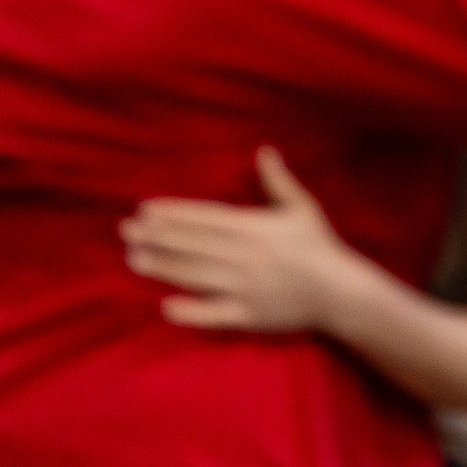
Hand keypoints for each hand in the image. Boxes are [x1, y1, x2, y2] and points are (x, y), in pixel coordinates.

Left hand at [122, 147, 356, 333]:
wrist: (341, 292)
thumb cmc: (319, 246)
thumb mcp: (302, 207)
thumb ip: (278, 180)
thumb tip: (264, 150)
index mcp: (256, 229)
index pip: (206, 219)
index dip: (174, 214)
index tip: (145, 209)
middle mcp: (247, 257)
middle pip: (194, 246)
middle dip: (158, 237)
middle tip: (125, 231)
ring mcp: (246, 288)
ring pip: (196, 276)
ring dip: (163, 267)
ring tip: (133, 259)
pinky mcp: (248, 316)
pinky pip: (215, 315)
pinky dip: (191, 312)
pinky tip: (166, 306)